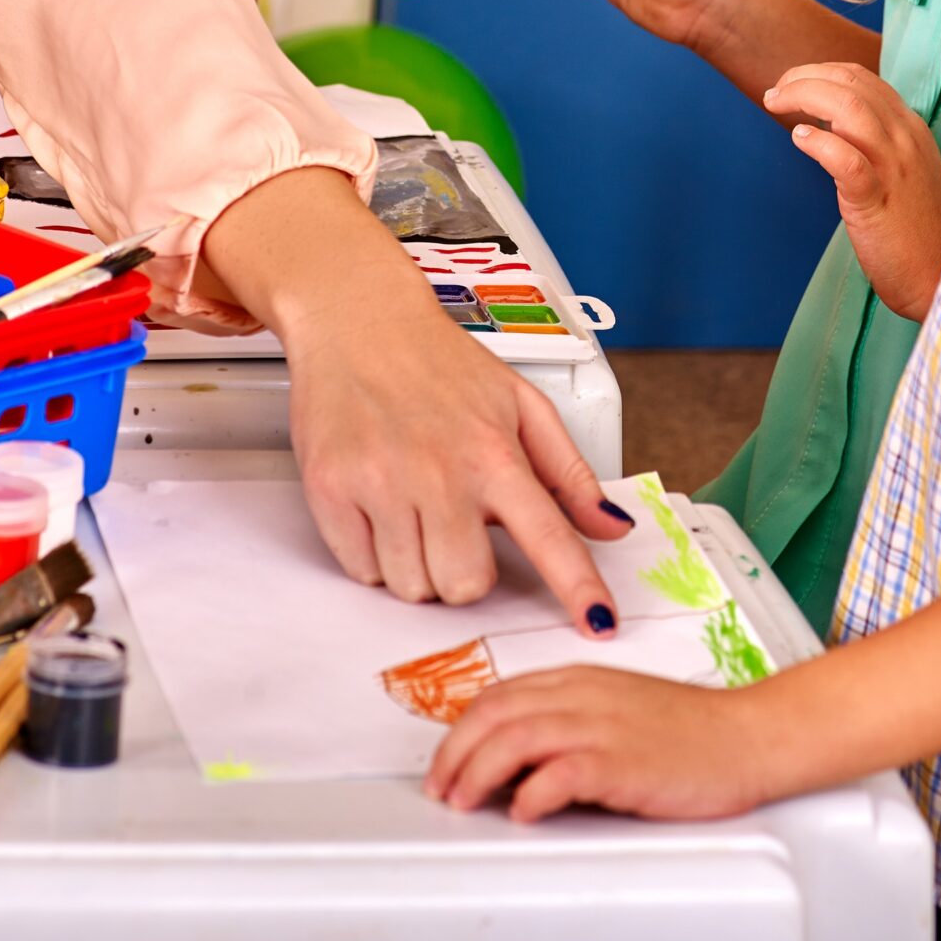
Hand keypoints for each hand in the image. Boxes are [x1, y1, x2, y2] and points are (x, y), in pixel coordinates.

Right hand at [204, 167, 633, 633]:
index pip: (549, 536)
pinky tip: (379, 506)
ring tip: (413, 507)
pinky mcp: (330, 491)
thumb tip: (609, 527)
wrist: (358, 318)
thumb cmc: (438, 361)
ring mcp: (381, 483)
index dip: (577, 588)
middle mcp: (439, 471)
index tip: (599, 623)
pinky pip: (361, 571)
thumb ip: (568, 474)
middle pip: (466, 586)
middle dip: (464, 572)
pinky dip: (373, 554)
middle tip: (455, 526)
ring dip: (416, 564)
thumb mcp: (520, 403)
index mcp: (495, 451)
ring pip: (411, 586)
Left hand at [425, 667, 780, 821]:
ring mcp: (602, 726)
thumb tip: (516, 758)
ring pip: (514, 738)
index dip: (460, 730)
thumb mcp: (617, 710)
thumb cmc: (690, 731)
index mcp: (579, 679)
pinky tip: (523, 811)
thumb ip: (568, 720)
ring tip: (466, 801)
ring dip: (477, 772)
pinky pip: (560, 773)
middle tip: (443, 788)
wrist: (747, 736)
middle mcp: (583, 696)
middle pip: (494, 713)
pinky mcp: (622, 761)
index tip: (446, 761)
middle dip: (454, 753)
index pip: (498, 695)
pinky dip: (531, 794)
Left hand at [766, 63, 940, 320]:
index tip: (791, 84)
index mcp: (910, 129)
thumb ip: (873, 143)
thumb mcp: (902, 171)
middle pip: (851, 83)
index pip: (862, 79)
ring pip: (849, 109)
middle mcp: (905, 139)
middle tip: (774, 93)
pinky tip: (799, 139)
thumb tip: (826, 124)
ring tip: (775, 103)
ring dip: (804, 96)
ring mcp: (894, 167)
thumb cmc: (917, 229)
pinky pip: (847, 160)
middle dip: (804, 77)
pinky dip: (820, 143)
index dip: (820, 72)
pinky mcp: (878, 201)